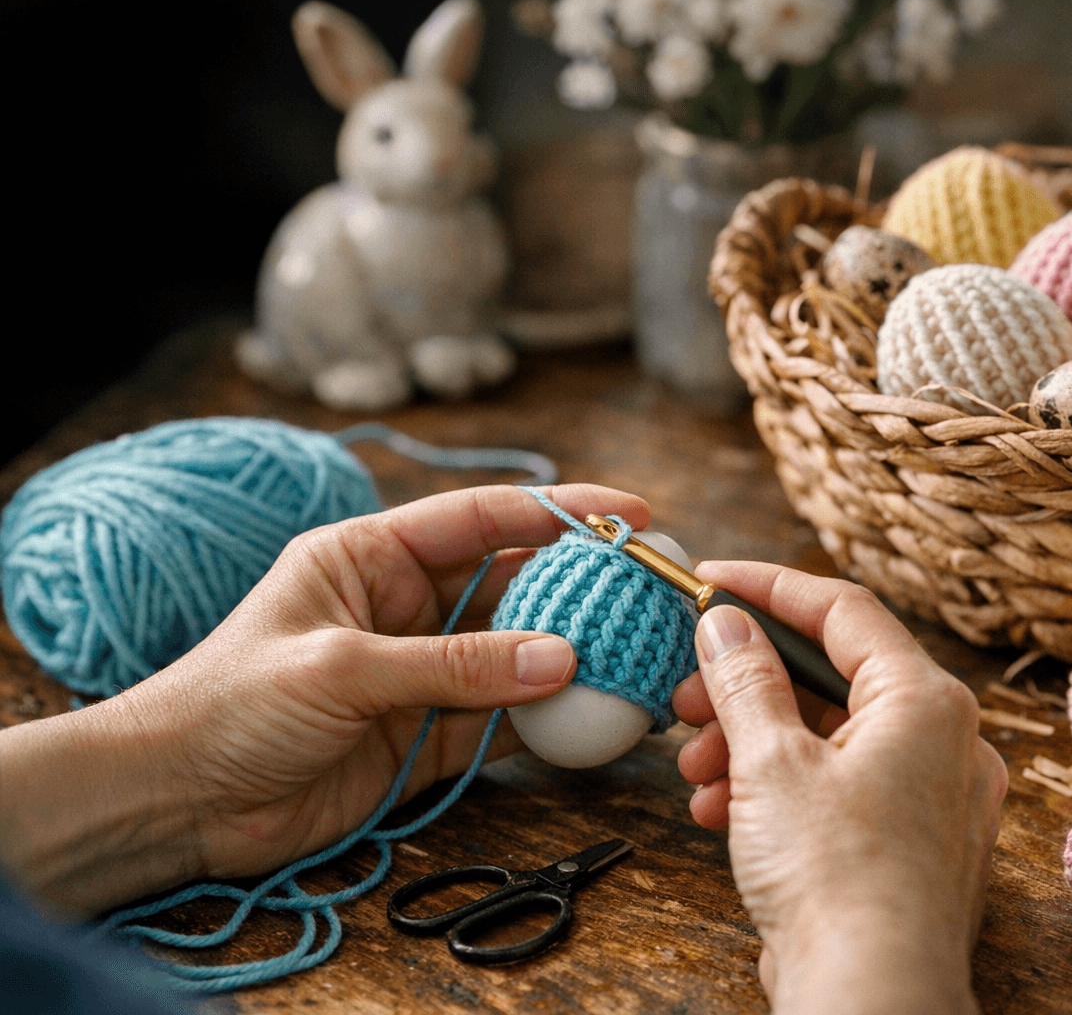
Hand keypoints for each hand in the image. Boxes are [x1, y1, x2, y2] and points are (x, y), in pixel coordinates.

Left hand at [0, 484, 648, 915]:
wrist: (175, 803)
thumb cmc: (229, 705)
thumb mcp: (342, 668)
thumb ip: (454, 664)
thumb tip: (561, 658)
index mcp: (373, 556)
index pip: (483, 519)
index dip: (560, 511)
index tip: (632, 515)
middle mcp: (408, 606)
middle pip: (514, 584)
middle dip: (584, 585)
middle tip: (653, 590)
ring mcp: (424, 673)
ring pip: (519, 654)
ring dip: (577, 655)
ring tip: (645, 650)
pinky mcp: (431, 737)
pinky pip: (506, 721)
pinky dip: (551, 720)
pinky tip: (598, 715)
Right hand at [671, 563, 1006, 1014]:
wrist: (871, 995)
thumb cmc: (837, 879)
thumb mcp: (771, 762)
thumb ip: (745, 680)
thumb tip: (726, 624)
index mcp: (926, 701)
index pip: (843, 609)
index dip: (767, 587)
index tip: (707, 581)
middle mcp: (945, 741)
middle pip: (832, 678)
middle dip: (747, 685)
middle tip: (685, 693)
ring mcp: (933, 798)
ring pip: (830, 738)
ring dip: (752, 743)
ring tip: (694, 768)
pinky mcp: (910, 846)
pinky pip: (840, 790)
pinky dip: (780, 789)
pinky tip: (721, 810)